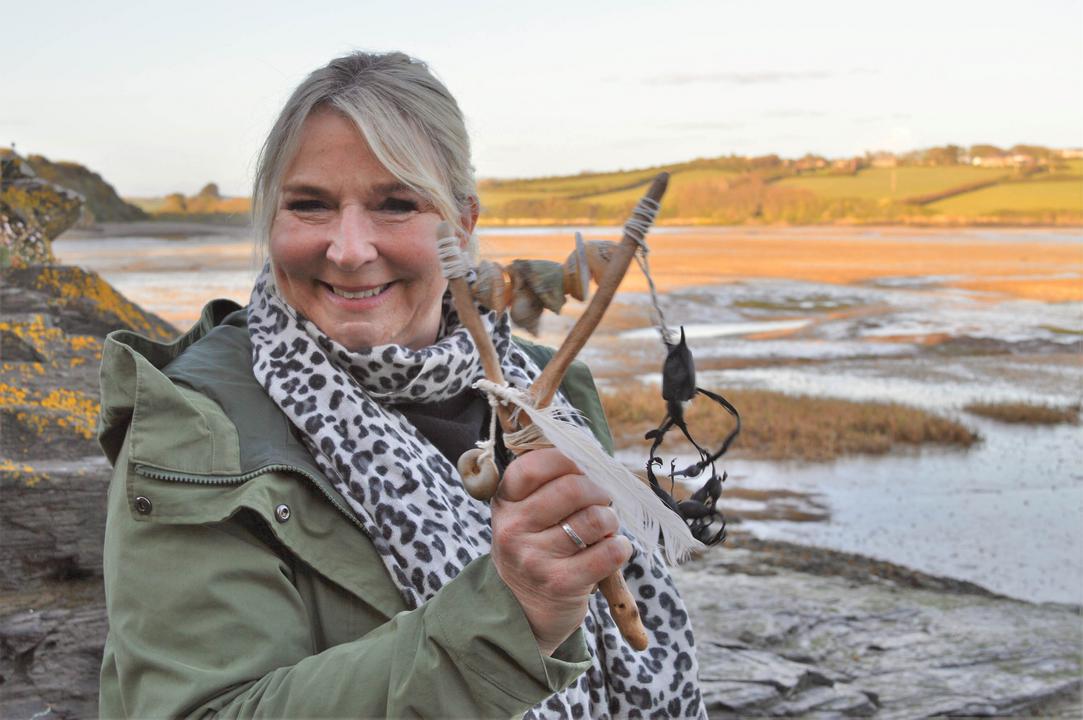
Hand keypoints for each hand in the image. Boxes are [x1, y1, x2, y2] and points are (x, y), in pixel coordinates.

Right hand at [489, 448, 632, 655]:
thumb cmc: (533, 550)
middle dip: (599, 491)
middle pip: (572, 488)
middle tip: (602, 500)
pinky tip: (613, 550)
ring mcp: (535, 558)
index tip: (582, 469)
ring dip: (611, 520)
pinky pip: (609, 552)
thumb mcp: (523, 515)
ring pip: (595, 519)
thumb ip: (548, 484)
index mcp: (505, 503)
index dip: (568, 459)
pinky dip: (620, 547)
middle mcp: (514, 529)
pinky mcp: (561, 584)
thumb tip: (592, 454)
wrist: (521, 612)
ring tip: (605, 528)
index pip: (534, 465)